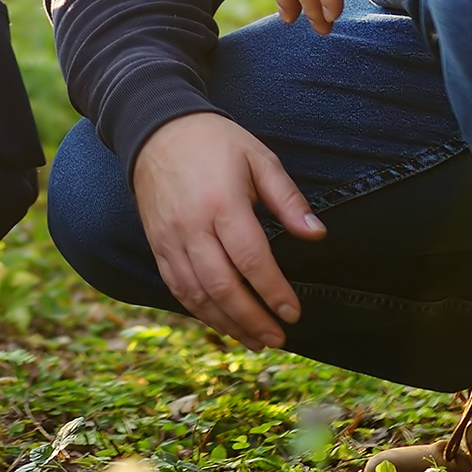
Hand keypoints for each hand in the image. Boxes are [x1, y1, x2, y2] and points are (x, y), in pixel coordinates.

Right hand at [131, 113, 326, 347]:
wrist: (154, 130)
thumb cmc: (214, 142)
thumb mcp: (259, 158)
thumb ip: (288, 199)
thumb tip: (317, 235)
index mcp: (222, 203)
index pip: (251, 259)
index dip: (274, 291)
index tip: (294, 313)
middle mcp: (192, 226)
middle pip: (222, 286)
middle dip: (252, 318)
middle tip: (278, 339)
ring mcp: (170, 239)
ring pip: (197, 294)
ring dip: (227, 323)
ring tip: (255, 341)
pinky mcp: (158, 245)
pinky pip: (177, 287)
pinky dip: (200, 311)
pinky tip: (222, 322)